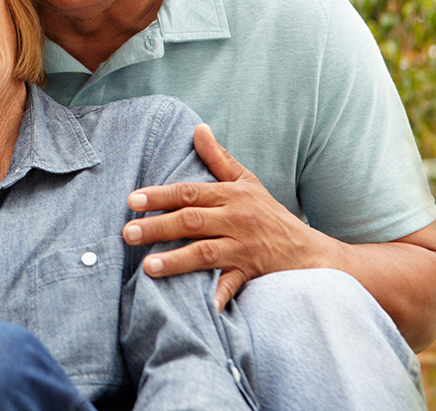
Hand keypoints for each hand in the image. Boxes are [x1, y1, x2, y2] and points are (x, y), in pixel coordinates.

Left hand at [122, 124, 324, 309]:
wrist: (308, 251)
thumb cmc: (270, 214)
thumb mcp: (247, 182)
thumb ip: (219, 158)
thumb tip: (198, 128)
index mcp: (232, 196)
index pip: (190, 192)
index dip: (160, 195)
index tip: (132, 200)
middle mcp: (237, 220)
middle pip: (192, 221)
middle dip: (158, 227)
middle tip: (128, 233)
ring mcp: (243, 248)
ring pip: (207, 253)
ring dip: (177, 261)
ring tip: (148, 267)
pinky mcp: (250, 272)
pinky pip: (232, 286)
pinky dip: (218, 296)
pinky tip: (200, 307)